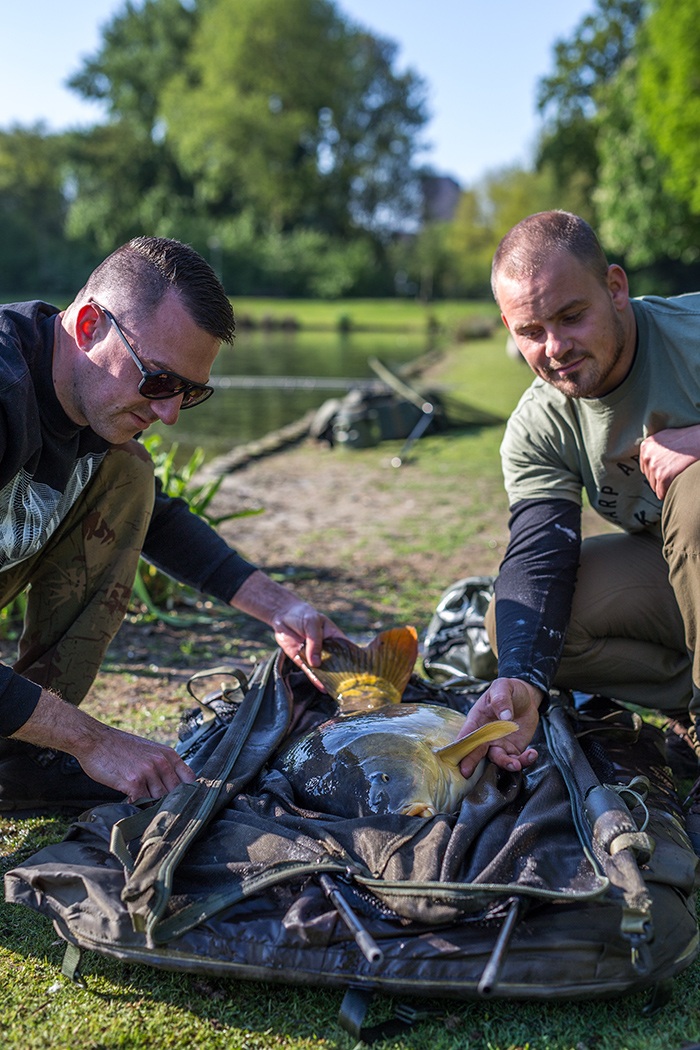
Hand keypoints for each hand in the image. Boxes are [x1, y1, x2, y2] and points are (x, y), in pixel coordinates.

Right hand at [76, 723, 195, 801]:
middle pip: (175, 793)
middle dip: (169, 803)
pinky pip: (142, 803)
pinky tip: (131, 802)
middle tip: (161, 810)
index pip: (190, 779)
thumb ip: (162, 766)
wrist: (95, 740)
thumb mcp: (149, 750)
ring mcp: (148, 772)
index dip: (189, 793)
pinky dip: (137, 807)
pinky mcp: (133, 782)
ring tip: (143, 806)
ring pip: (160, 800)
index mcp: (168, 755)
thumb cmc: (119, 747)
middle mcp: (162, 763)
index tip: (184, 802)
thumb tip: (171, 787)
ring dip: (152, 806)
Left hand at [231, 569, 345, 687]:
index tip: (361, 671)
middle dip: (342, 673)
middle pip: (336, 663)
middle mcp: (327, 648)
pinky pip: (310, 672)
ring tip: (337, 690)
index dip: (354, 659)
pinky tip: (322, 687)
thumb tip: (316, 663)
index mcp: (334, 636)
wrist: (282, 615)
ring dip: (329, 679)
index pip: (347, 649)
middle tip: (350, 686)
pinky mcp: (302, 660)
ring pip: (324, 670)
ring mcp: (314, 655)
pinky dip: (315, 680)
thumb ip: (314, 642)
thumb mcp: (311, 623)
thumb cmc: (302, 615)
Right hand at [455, 677, 543, 777]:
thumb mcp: (502, 687)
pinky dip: (524, 761)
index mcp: (477, 720)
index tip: (455, 756)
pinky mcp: (513, 749)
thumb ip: (501, 700)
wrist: (525, 697)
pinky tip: (532, 754)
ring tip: (515, 764)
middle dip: (471, 762)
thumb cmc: (508, 690)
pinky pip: (517, 759)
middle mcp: (486, 735)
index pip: (467, 733)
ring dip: (505, 764)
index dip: (460, 745)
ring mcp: (499, 744)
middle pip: (476, 751)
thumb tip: (505, 716)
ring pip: (498, 759)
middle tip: (467, 772)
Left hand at [639, 425, 699, 498]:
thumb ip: (654, 448)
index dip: (658, 469)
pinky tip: (677, 482)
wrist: (699, 441)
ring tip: (677, 473)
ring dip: (665, 484)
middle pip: (649, 477)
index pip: (645, 467)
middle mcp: (647, 456)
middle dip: (661, 477)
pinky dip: (668, 492)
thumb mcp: (665, 438)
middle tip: (675, 470)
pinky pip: (660, 493)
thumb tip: (649, 458)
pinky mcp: (662, 476)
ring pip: (654, 486)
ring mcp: (653, 466)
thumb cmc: (687, 439)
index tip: (669, 466)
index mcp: (646, 446)